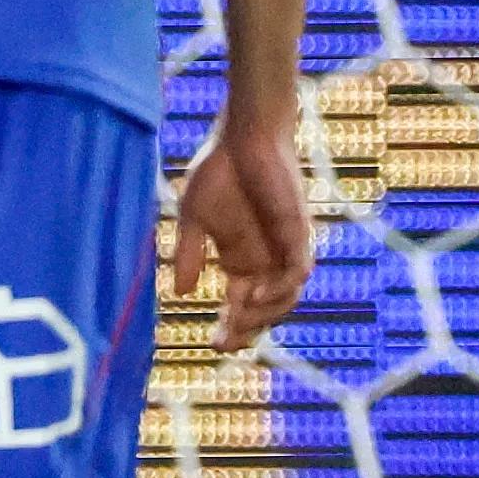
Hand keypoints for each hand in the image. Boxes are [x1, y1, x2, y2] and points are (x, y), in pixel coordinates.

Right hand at [170, 113, 311, 354]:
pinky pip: (298, 270)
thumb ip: (188, 253)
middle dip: (248, 330)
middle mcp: (266, 261)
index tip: (214, 344)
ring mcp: (284, 248)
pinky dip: (280, 287)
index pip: (241, 307)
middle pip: (265, 311)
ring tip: (238, 315)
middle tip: (226, 340)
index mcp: (242, 261)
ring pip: (286, 298)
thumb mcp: (193, 216)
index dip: (232, 329)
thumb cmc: (220, 169)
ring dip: (265, 313)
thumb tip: (180, 292)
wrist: (245, 133)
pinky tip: (255, 291)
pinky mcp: (297, 231)